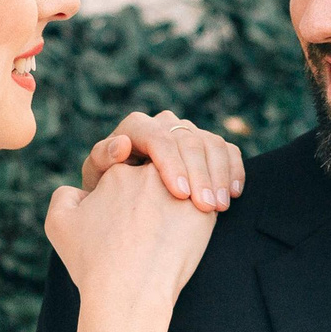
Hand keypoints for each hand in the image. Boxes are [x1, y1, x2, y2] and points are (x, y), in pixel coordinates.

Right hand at [45, 160, 216, 303]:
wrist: (129, 294)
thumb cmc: (93, 264)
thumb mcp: (59, 223)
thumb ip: (65, 196)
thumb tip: (78, 191)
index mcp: (118, 170)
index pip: (134, 158)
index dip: (134, 180)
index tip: (137, 205)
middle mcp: (150, 172)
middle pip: (165, 158)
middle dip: (170, 172)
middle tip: (168, 202)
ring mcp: (180, 186)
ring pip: (193, 171)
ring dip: (193, 184)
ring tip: (188, 212)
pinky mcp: (204, 209)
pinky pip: (215, 188)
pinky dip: (213, 195)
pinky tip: (208, 214)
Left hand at [82, 111, 245, 213]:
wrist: (125, 202)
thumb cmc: (106, 192)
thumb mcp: (96, 178)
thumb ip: (102, 159)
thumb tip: (122, 145)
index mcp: (136, 127)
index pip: (158, 138)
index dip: (172, 164)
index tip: (180, 195)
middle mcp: (164, 124)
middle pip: (189, 141)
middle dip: (200, 174)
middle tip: (206, 206)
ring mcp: (188, 133)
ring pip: (213, 144)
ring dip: (219, 176)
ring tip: (219, 207)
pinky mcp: (208, 146)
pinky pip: (228, 151)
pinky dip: (234, 171)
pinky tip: (233, 195)